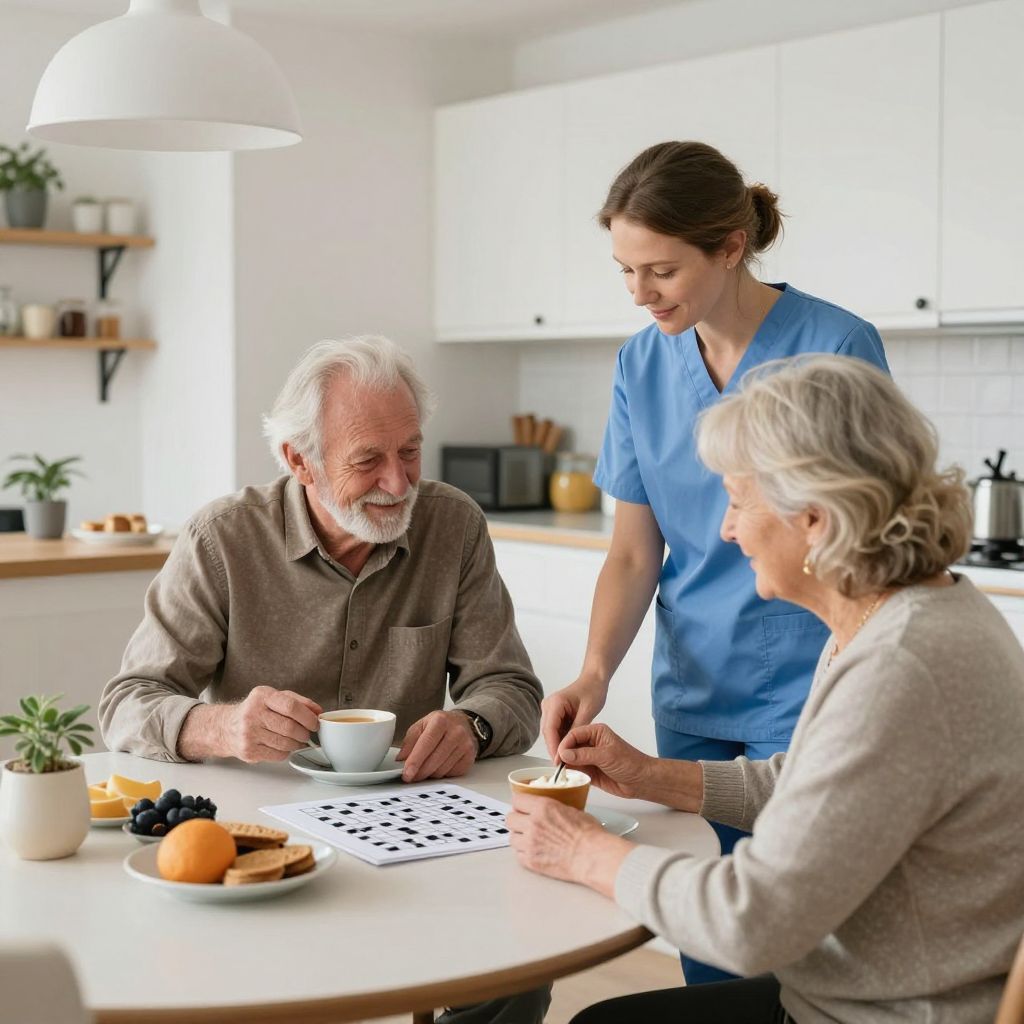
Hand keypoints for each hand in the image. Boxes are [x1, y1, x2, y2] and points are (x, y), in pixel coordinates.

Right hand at [219, 686, 321, 762]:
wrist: (226, 727)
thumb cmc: (256, 711)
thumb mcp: (275, 698)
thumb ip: (298, 701)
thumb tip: (319, 712)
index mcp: (262, 696)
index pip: (291, 706)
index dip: (308, 717)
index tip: (315, 723)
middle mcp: (253, 714)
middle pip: (289, 727)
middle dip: (304, 733)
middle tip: (307, 734)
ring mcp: (249, 734)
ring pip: (285, 743)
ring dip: (297, 744)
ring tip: (297, 740)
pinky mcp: (248, 751)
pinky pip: (278, 755)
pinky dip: (286, 752)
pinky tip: (283, 746)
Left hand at [396, 710, 476, 781]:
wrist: (463, 723)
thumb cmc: (440, 725)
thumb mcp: (422, 725)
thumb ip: (410, 741)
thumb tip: (401, 759)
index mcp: (440, 721)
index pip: (426, 744)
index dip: (415, 761)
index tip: (407, 774)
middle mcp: (456, 732)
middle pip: (434, 760)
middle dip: (420, 772)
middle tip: (411, 776)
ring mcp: (465, 745)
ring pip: (442, 770)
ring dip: (430, 774)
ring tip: (426, 768)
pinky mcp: (470, 757)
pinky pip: (451, 774)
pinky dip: (442, 774)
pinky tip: (439, 766)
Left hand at [507, 792, 631, 896]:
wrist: (592, 856)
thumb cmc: (588, 835)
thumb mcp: (571, 810)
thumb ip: (552, 808)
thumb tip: (548, 810)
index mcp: (543, 807)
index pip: (517, 800)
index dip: (519, 804)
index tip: (521, 807)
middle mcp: (532, 823)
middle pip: (510, 819)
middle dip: (516, 820)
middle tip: (523, 823)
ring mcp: (530, 843)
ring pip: (512, 838)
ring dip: (519, 837)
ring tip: (529, 839)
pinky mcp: (531, 861)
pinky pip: (518, 855)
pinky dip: (524, 853)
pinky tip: (534, 851)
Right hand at [540, 678, 606, 762]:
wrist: (594, 680)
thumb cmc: (592, 691)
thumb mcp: (588, 711)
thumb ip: (577, 730)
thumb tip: (569, 749)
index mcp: (555, 702)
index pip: (550, 729)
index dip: (553, 747)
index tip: (559, 761)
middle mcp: (549, 706)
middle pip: (548, 733)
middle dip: (555, 749)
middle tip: (563, 766)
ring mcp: (550, 710)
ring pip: (550, 733)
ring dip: (558, 746)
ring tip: (566, 762)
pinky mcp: (554, 714)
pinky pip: (555, 730)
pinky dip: (561, 740)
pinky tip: (569, 751)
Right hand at [557, 723, 651, 799]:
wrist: (641, 781)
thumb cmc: (630, 763)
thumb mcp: (606, 756)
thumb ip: (584, 755)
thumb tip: (564, 754)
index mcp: (596, 732)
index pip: (574, 734)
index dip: (564, 744)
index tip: (558, 754)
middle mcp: (591, 743)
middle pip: (570, 746)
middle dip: (562, 754)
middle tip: (556, 764)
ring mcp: (589, 757)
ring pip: (571, 759)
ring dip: (565, 765)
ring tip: (559, 772)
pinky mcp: (589, 771)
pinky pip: (576, 770)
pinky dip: (570, 773)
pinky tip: (566, 777)